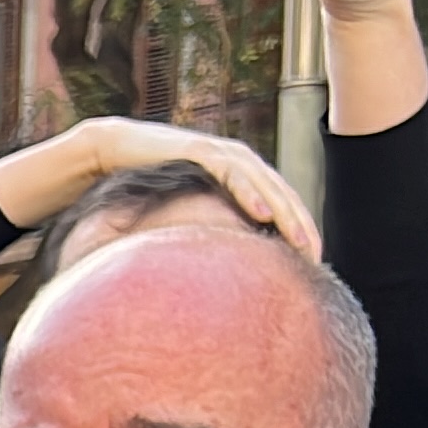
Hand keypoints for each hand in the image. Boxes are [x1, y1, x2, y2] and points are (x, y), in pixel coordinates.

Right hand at [0, 116, 318, 257]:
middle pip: (281, 195)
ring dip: (286, 212)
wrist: (110, 152)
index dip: (296, 232)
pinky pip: (232, 173)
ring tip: (301, 240)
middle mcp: (238, 163)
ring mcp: (222, 154)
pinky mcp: (202, 150)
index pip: (278, 206)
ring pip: (265, 183)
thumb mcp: (176, 217)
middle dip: (301, 225)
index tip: (311, 264)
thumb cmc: (142, 188)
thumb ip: (197, 235)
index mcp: (238, 179)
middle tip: (317, 257)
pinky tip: (263, 214)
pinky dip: (249, 192)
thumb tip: (202, 277)